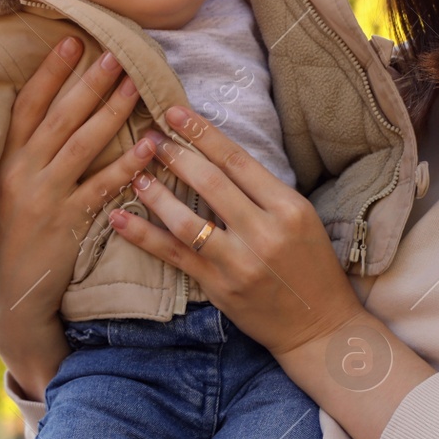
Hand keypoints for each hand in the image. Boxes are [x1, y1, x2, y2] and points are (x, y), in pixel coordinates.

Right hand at [0, 35, 161, 397]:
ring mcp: (45, 198)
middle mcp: (22, 173)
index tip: (71, 41)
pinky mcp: (68, 223)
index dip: (49, 73)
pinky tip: (149, 146)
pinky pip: (102, 187)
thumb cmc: (13, 233)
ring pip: (82, 145)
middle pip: (60, 118)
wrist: (11, 292)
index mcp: (6, 159)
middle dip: (89, 83)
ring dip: (111, 112)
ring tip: (136, 86)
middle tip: (116, 54)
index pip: (27, 106)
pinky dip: (127, 165)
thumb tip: (51, 108)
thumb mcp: (7, 187)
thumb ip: (26, 151)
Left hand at [112, 105, 368, 356]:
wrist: (320, 326)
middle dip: (175, 155)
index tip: (174, 112)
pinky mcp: (218, 286)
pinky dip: (142, 235)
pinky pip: (173, 255)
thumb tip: (218, 157)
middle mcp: (264, 231)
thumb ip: (264, 191)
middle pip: (210, 182)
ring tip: (134, 174)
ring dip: (155, 193)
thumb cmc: (312, 267)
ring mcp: (239, 261)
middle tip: (149, 136)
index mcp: (289, 207)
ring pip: (186, 219)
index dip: (202, 133)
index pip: (237, 160)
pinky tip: (119, 219)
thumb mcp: (302, 219)